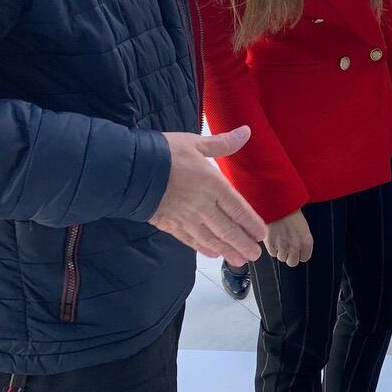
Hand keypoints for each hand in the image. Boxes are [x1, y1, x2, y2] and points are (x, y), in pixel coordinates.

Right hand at [150, 128, 265, 264]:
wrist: (130, 170)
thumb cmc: (164, 153)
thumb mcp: (195, 143)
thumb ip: (222, 143)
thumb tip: (246, 131)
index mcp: (213, 185)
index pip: (238, 208)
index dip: (251, 223)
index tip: (261, 235)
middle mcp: (203, 205)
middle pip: (227, 229)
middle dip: (242, 244)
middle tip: (255, 255)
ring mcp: (186, 218)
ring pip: (211, 239)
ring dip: (227, 251)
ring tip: (239, 261)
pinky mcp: (170, 225)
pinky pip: (190, 240)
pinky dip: (203, 248)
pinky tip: (212, 254)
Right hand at [264, 210, 314, 267]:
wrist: (278, 204)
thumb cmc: (291, 211)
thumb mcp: (303, 226)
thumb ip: (302, 240)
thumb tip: (298, 248)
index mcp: (307, 242)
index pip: (304, 258)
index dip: (300, 254)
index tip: (297, 249)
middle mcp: (296, 246)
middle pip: (293, 262)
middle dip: (289, 256)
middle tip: (287, 247)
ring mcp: (283, 247)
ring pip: (281, 258)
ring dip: (280, 251)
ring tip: (279, 240)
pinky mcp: (271, 245)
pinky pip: (272, 253)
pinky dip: (272, 248)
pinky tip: (273, 239)